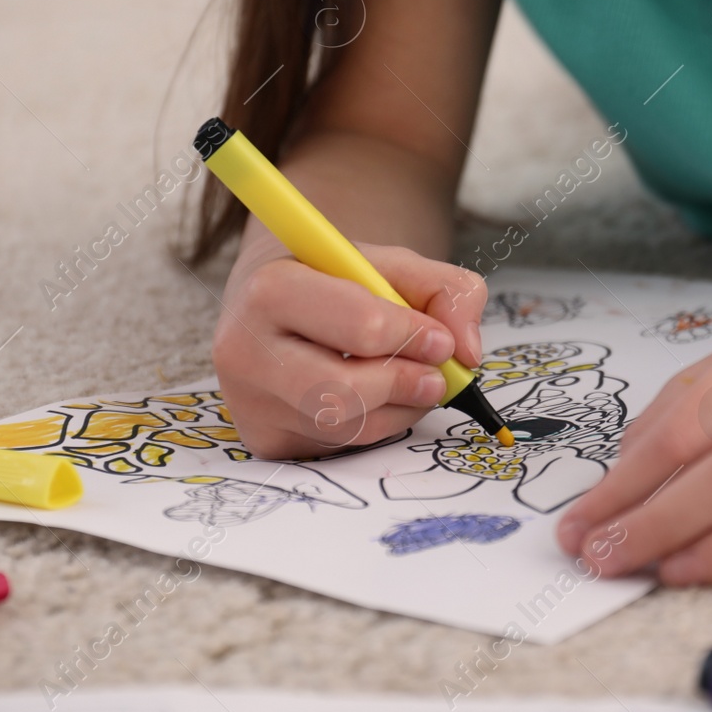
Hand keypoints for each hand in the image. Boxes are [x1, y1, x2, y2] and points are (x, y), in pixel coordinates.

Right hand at [212, 233, 486, 458]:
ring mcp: (249, 402)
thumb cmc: (336, 280)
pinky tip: (384, 400)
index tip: (441, 339)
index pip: (360, 327)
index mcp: (270, 289)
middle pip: (343, 390)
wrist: (275, 303)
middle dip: (405, 384)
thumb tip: (467, 352)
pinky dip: (377, 426)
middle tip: (438, 375)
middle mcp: (244, 349)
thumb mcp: (392, 264)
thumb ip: (446, 291)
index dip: (413, 336)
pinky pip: (338, 447)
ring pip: (345, 426)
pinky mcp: (265, 439)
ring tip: (418, 383)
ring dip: (399, 409)